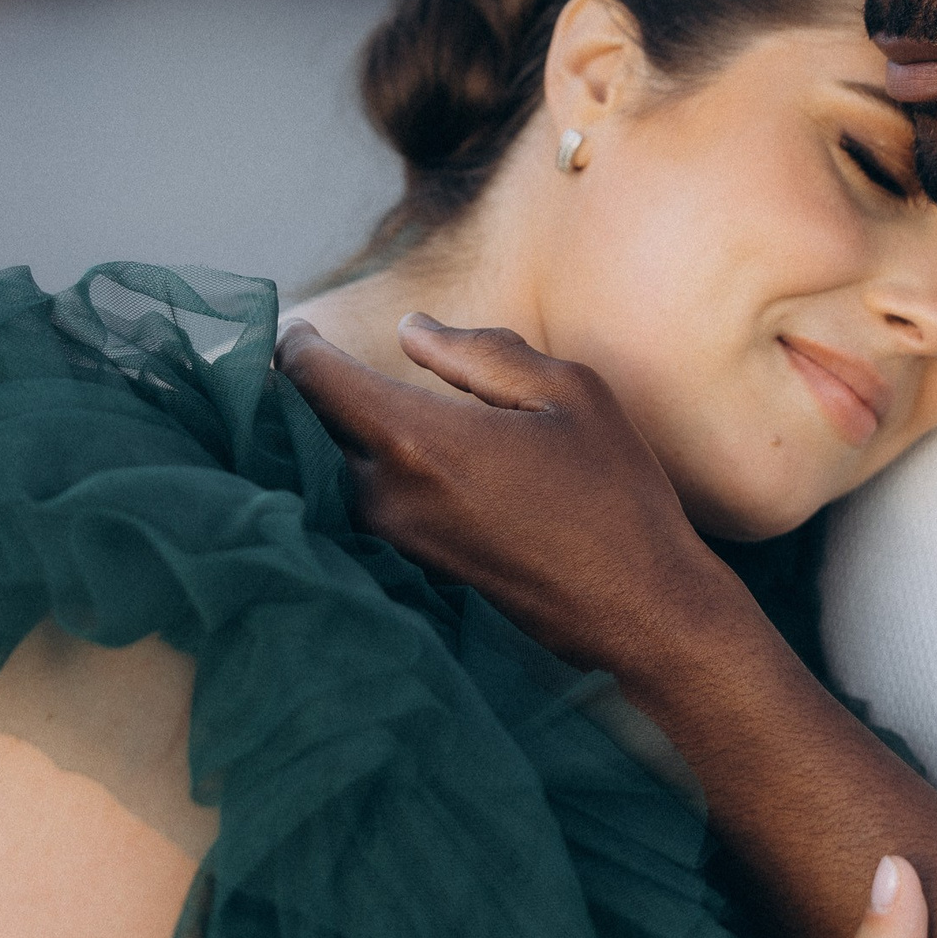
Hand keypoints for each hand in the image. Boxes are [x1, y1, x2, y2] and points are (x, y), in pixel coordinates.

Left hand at [274, 315, 742, 671]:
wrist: (638, 609)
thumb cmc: (615, 494)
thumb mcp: (568, 394)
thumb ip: (483, 353)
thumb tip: (412, 330)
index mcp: (418, 440)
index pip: (313, 380)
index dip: (298, 345)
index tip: (301, 328)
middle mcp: (387, 494)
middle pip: (310, 427)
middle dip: (304, 391)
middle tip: (313, 358)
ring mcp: (395, 539)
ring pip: (332, 470)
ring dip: (331, 435)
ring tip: (345, 401)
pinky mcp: (412, 567)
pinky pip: (362, 504)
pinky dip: (358, 472)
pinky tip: (387, 456)